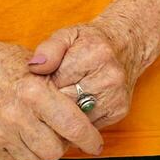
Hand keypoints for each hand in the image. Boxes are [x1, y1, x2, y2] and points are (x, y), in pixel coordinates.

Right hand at [0, 39, 103, 159]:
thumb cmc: (9, 66)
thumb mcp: (41, 68)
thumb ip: (63, 91)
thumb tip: (89, 115)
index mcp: (34, 91)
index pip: (72, 126)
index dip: (89, 138)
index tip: (95, 144)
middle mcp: (15, 113)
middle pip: (55, 151)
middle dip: (61, 144)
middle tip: (58, 131)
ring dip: (39, 148)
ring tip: (34, 127)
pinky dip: (19, 150)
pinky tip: (15, 130)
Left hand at [25, 18, 150, 129]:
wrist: (125, 46)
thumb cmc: (89, 42)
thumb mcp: (66, 35)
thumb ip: (48, 48)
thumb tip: (34, 67)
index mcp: (95, 54)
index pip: (56, 82)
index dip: (44, 84)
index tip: (42, 80)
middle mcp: (110, 76)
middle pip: (66, 103)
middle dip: (53, 100)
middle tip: (51, 91)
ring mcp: (116, 96)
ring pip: (77, 118)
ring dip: (66, 112)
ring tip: (64, 95)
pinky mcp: (119, 111)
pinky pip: (89, 124)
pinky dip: (79, 118)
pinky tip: (78, 103)